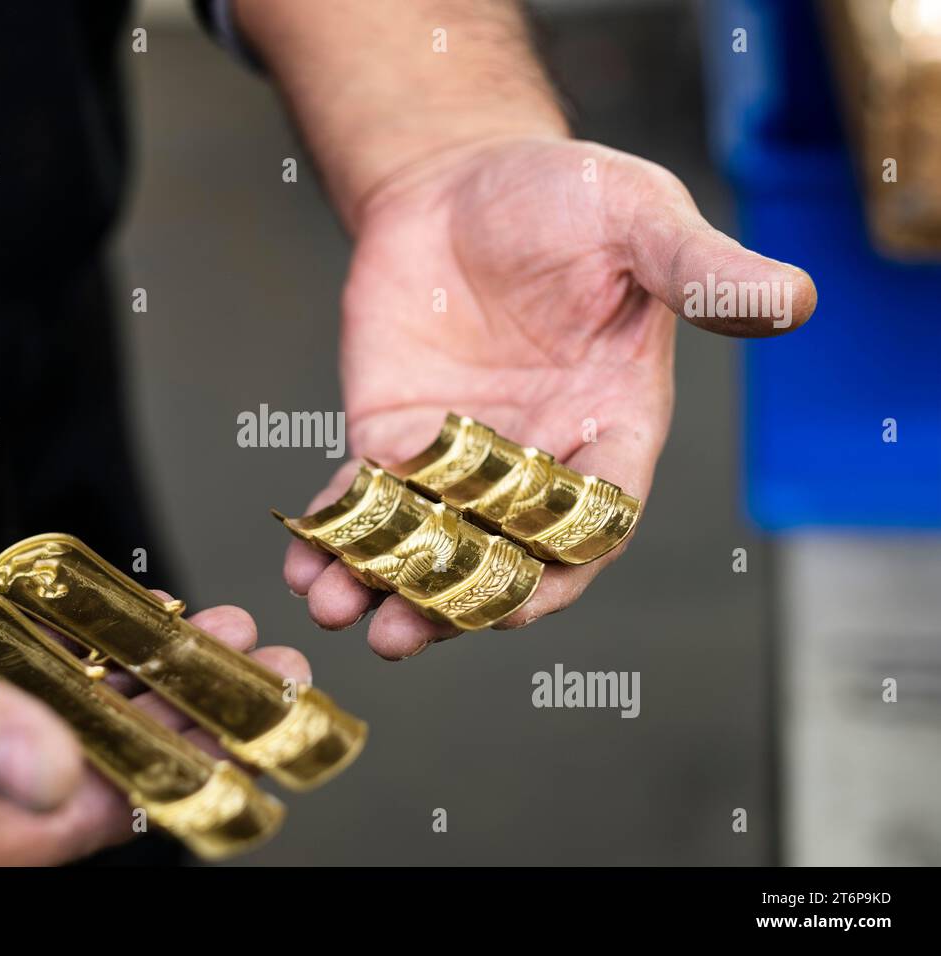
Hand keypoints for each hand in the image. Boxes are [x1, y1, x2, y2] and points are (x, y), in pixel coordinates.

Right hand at [0, 545, 305, 863]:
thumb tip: (60, 765)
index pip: (67, 827)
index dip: (161, 773)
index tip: (238, 727)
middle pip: (89, 781)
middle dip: (180, 724)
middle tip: (264, 674)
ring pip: (70, 735)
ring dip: (145, 685)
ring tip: (221, 638)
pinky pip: (32, 701)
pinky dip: (84, 663)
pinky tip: (136, 629)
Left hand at [285, 136, 815, 658]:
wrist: (460, 180)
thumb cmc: (564, 195)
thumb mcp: (637, 221)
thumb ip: (699, 272)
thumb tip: (792, 300)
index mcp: (611, 427)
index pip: (595, 519)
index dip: (559, 566)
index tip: (515, 602)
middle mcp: (535, 459)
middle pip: (501, 553)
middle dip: (452, 598)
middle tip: (402, 632)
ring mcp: (457, 458)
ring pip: (426, 541)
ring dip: (381, 583)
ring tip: (339, 609)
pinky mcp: (391, 437)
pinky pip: (364, 500)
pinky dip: (335, 534)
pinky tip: (304, 564)